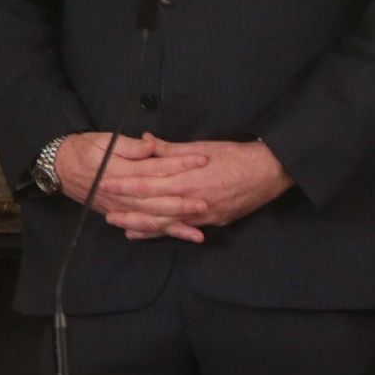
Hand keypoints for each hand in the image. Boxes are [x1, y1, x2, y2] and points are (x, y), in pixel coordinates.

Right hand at [55, 131, 211, 242]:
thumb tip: (152, 145)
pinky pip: (142, 226)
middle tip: (206, 203)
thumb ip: (129, 145)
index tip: (202, 160)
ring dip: (175, 226)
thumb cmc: (84, 149)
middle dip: (182, 203)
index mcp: (120, 170)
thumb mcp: (104, 140)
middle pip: (156, 200)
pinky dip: (160, 233)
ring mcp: (120, 207)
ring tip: (199, 232)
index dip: (180, 164)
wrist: (59, 168)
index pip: (155, 167)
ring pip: (150, 219)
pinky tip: (178, 236)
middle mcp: (121, 193)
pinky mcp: (119, 214)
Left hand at [100, 137, 292, 241]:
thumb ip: (170, 149)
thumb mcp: (200, 147)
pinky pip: (184, 229)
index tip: (105, 183)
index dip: (125, 185)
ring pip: (167, 223)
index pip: (148, 183)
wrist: (270, 171)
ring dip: (143, 226)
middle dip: (128, 210)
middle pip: (153, 208)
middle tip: (104, 212)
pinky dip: (165, 232)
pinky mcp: (214, 222)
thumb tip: (145, 140)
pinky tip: (149, 235)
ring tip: (122, 227)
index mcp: (187, 178)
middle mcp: (193, 200)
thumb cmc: (234, 154)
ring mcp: (204, 214)